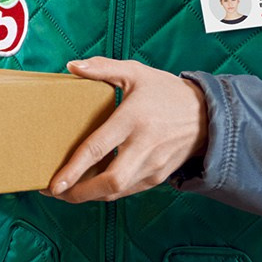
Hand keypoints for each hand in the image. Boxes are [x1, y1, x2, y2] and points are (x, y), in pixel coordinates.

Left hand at [45, 57, 208, 202]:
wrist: (207, 116)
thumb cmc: (166, 92)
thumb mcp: (136, 73)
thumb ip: (102, 68)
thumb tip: (72, 66)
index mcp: (134, 119)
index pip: (98, 149)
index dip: (74, 169)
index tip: (54, 183)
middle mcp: (144, 146)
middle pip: (109, 181)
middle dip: (78, 192)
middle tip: (55, 191)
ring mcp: (153, 165)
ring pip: (117, 191)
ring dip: (89, 196)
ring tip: (66, 192)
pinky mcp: (158, 176)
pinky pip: (127, 191)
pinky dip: (106, 192)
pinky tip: (90, 187)